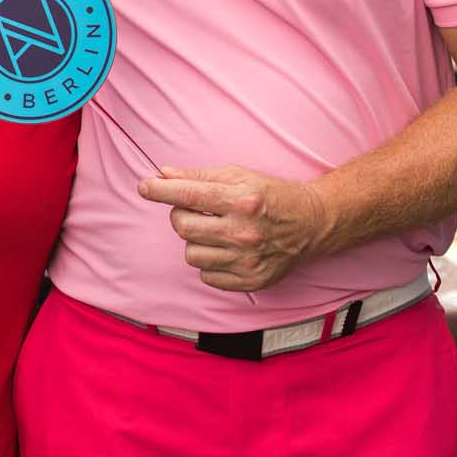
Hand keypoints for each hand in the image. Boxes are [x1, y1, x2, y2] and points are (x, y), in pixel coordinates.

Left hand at [137, 164, 328, 290]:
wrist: (311, 223)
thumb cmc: (271, 195)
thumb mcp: (239, 175)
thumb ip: (199, 176)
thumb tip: (163, 175)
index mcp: (240, 200)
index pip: (187, 194)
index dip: (159, 190)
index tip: (144, 186)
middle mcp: (244, 231)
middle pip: (183, 227)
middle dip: (181, 215)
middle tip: (194, 210)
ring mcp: (248, 259)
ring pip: (192, 255)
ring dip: (195, 241)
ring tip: (214, 231)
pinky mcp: (251, 281)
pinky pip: (207, 276)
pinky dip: (209, 263)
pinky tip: (225, 250)